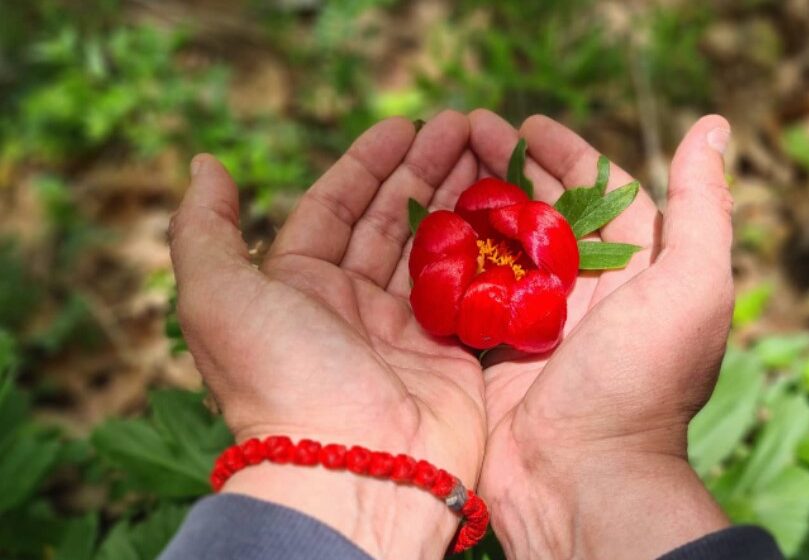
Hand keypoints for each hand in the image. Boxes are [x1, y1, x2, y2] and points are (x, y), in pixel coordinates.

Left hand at [168, 111, 486, 559]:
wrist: (352, 469)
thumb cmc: (280, 377)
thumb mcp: (215, 297)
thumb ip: (203, 228)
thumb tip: (204, 165)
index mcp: (297, 287)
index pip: (334, 207)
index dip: (366, 163)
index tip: (403, 124)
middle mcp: (351, 306)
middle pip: (390, 220)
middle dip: (422, 169)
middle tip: (459, 124)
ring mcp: (404, 329)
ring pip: (434, 246)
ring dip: (458, 197)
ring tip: (486, 149)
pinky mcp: (451, 351)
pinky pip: (470, 286)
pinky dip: (486, 247)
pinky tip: (506, 208)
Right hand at [468, 110, 734, 558]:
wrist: (582, 479)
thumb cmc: (642, 382)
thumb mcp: (691, 287)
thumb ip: (702, 208)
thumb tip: (715, 126)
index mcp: (635, 276)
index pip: (601, 196)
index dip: (568, 155)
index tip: (528, 124)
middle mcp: (586, 297)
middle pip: (544, 216)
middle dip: (510, 170)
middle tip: (466, 131)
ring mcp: (534, 325)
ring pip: (501, 248)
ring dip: (473, 205)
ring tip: (437, 164)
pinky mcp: (491, 352)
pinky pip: (466, 292)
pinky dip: (447, 259)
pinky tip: (420, 227)